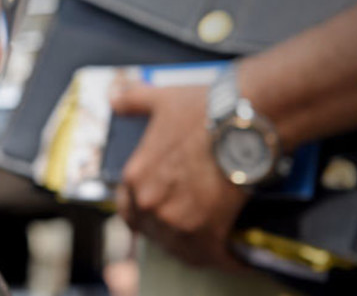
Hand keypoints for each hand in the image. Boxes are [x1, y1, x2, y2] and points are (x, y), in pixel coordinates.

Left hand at [111, 83, 249, 270]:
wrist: (243, 121)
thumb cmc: (204, 109)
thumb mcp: (161, 99)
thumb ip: (133, 101)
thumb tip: (114, 99)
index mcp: (134, 176)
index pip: (128, 212)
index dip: (145, 213)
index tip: (161, 213)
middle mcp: (149, 203)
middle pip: (154, 232)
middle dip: (170, 230)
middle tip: (191, 225)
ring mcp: (175, 220)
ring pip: (180, 247)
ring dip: (194, 246)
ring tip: (211, 242)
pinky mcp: (206, 233)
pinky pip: (208, 256)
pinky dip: (220, 257)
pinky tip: (231, 255)